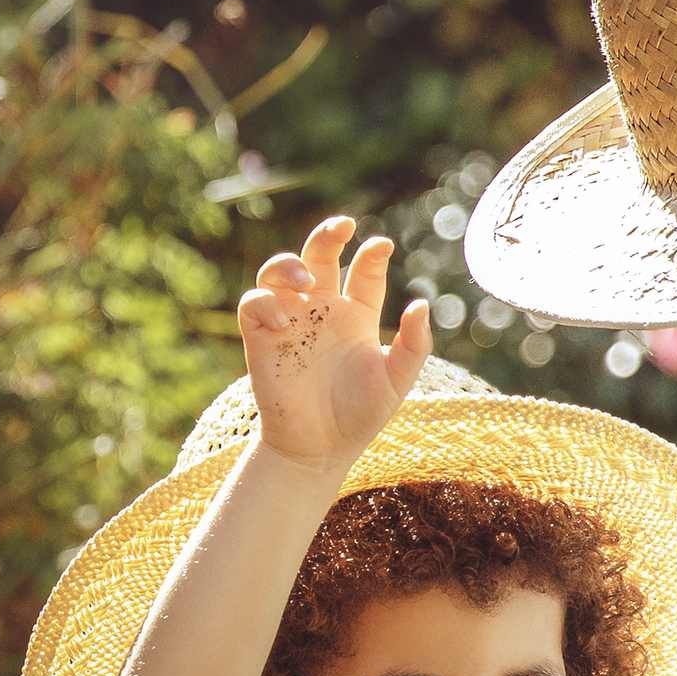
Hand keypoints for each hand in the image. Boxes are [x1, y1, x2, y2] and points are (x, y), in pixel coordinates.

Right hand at [238, 214, 429, 473]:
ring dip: (289, 265)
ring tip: (308, 283)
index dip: (373, 254)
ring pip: (279, 272)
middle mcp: (322, 311)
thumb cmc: (360, 416)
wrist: (319, 450)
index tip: (382, 246)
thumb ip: (414, 344)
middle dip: (328, 234)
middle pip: (319, 256)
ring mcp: (290, 322)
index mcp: (357, 315)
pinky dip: (265, 303)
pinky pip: (254, 304)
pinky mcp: (262, 338)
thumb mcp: (397, 380)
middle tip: (342, 225)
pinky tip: (285, 321)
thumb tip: (421, 303)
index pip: (364, 271)